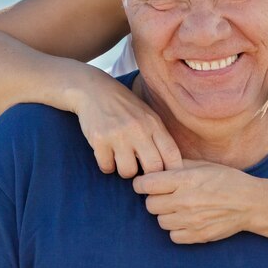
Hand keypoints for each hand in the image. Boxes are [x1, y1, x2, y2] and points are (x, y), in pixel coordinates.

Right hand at [68, 66, 182, 175]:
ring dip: (125, 170)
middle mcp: (139, 129)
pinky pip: (107, 167)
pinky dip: (107, 165)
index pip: (172, 154)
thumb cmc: (126, 107)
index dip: (172, 171)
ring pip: (128, 172)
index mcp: (154, 124)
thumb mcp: (148, 116)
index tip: (165, 177)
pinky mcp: (99, 140)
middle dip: (148, 176)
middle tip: (141, 173)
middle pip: (154, 168)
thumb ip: (159, 137)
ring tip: (121, 159)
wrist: (94, 90)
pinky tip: (107, 154)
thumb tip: (172, 167)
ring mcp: (119, 135)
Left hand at [132, 160, 260, 242]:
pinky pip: (173, 236)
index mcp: (185, 180)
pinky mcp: (197, 236)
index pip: (147, 184)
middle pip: (150, 204)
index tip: (145, 182)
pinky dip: (176, 229)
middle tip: (165, 194)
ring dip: (165, 214)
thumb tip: (157, 166)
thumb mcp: (203, 165)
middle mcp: (185, 201)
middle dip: (154, 198)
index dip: (142, 183)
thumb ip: (179, 165)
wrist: (250, 203)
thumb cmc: (227, 179)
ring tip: (178, 207)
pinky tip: (186, 219)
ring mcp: (191, 221)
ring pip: (160, 221)